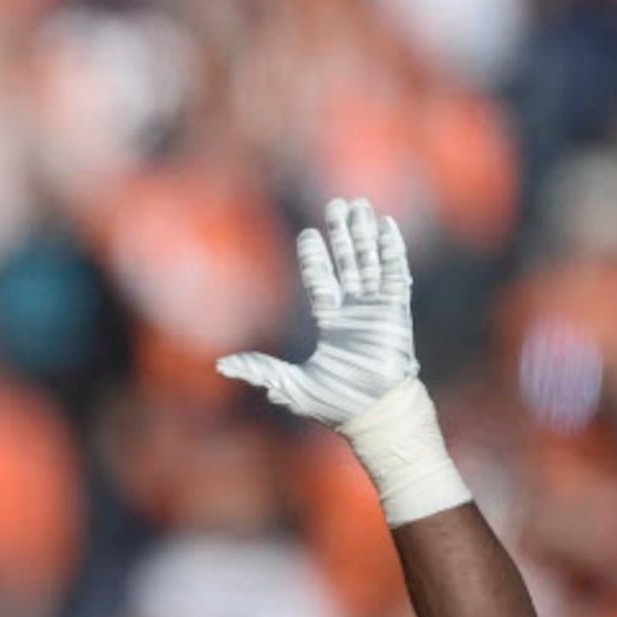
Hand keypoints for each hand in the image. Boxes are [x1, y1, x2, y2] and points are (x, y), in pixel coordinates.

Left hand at [217, 198, 418, 428]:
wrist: (374, 412)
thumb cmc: (336, 403)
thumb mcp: (290, 385)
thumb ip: (260, 370)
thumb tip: (220, 366)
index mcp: (330, 323)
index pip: (321, 281)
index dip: (315, 257)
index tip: (308, 233)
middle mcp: (354, 310)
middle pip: (347, 262)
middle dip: (341, 234)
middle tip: (337, 204)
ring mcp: (376, 307)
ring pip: (370, 260)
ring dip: (364, 233)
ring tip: (359, 205)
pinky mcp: (396, 309)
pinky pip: (395, 272)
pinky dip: (390, 248)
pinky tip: (384, 225)